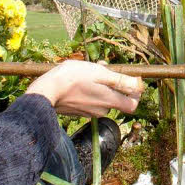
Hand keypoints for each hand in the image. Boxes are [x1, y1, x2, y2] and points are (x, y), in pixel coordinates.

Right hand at [26, 60, 144, 116]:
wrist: (46, 92)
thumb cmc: (72, 78)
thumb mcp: (99, 73)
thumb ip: (120, 80)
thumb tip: (139, 85)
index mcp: (109, 101)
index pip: (132, 105)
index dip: (135, 95)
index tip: (130, 83)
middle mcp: (101, 111)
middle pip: (115, 100)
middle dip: (112, 86)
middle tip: (102, 70)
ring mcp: (88, 113)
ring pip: (101, 99)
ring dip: (98, 87)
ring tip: (86, 73)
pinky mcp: (77, 112)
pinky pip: (88, 101)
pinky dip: (87, 92)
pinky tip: (76, 82)